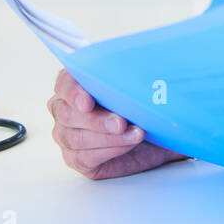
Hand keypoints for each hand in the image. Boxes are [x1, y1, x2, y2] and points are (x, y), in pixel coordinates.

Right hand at [47, 69, 186, 179]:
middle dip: (97, 119)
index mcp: (75, 84)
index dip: (74, 92)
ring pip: (77, 138)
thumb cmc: (142, 103)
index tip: (88, 102)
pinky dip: (110, 150)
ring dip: (109, 137)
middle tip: (121, 122)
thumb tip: (143, 65)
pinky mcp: (78, 158)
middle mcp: (65, 110)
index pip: (64, 84)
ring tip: (136, 134)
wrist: (158, 133)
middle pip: (68, 114)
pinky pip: (86, 157)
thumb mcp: (140, 85)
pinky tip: (129, 144)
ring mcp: (67, 136)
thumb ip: (132, 75)